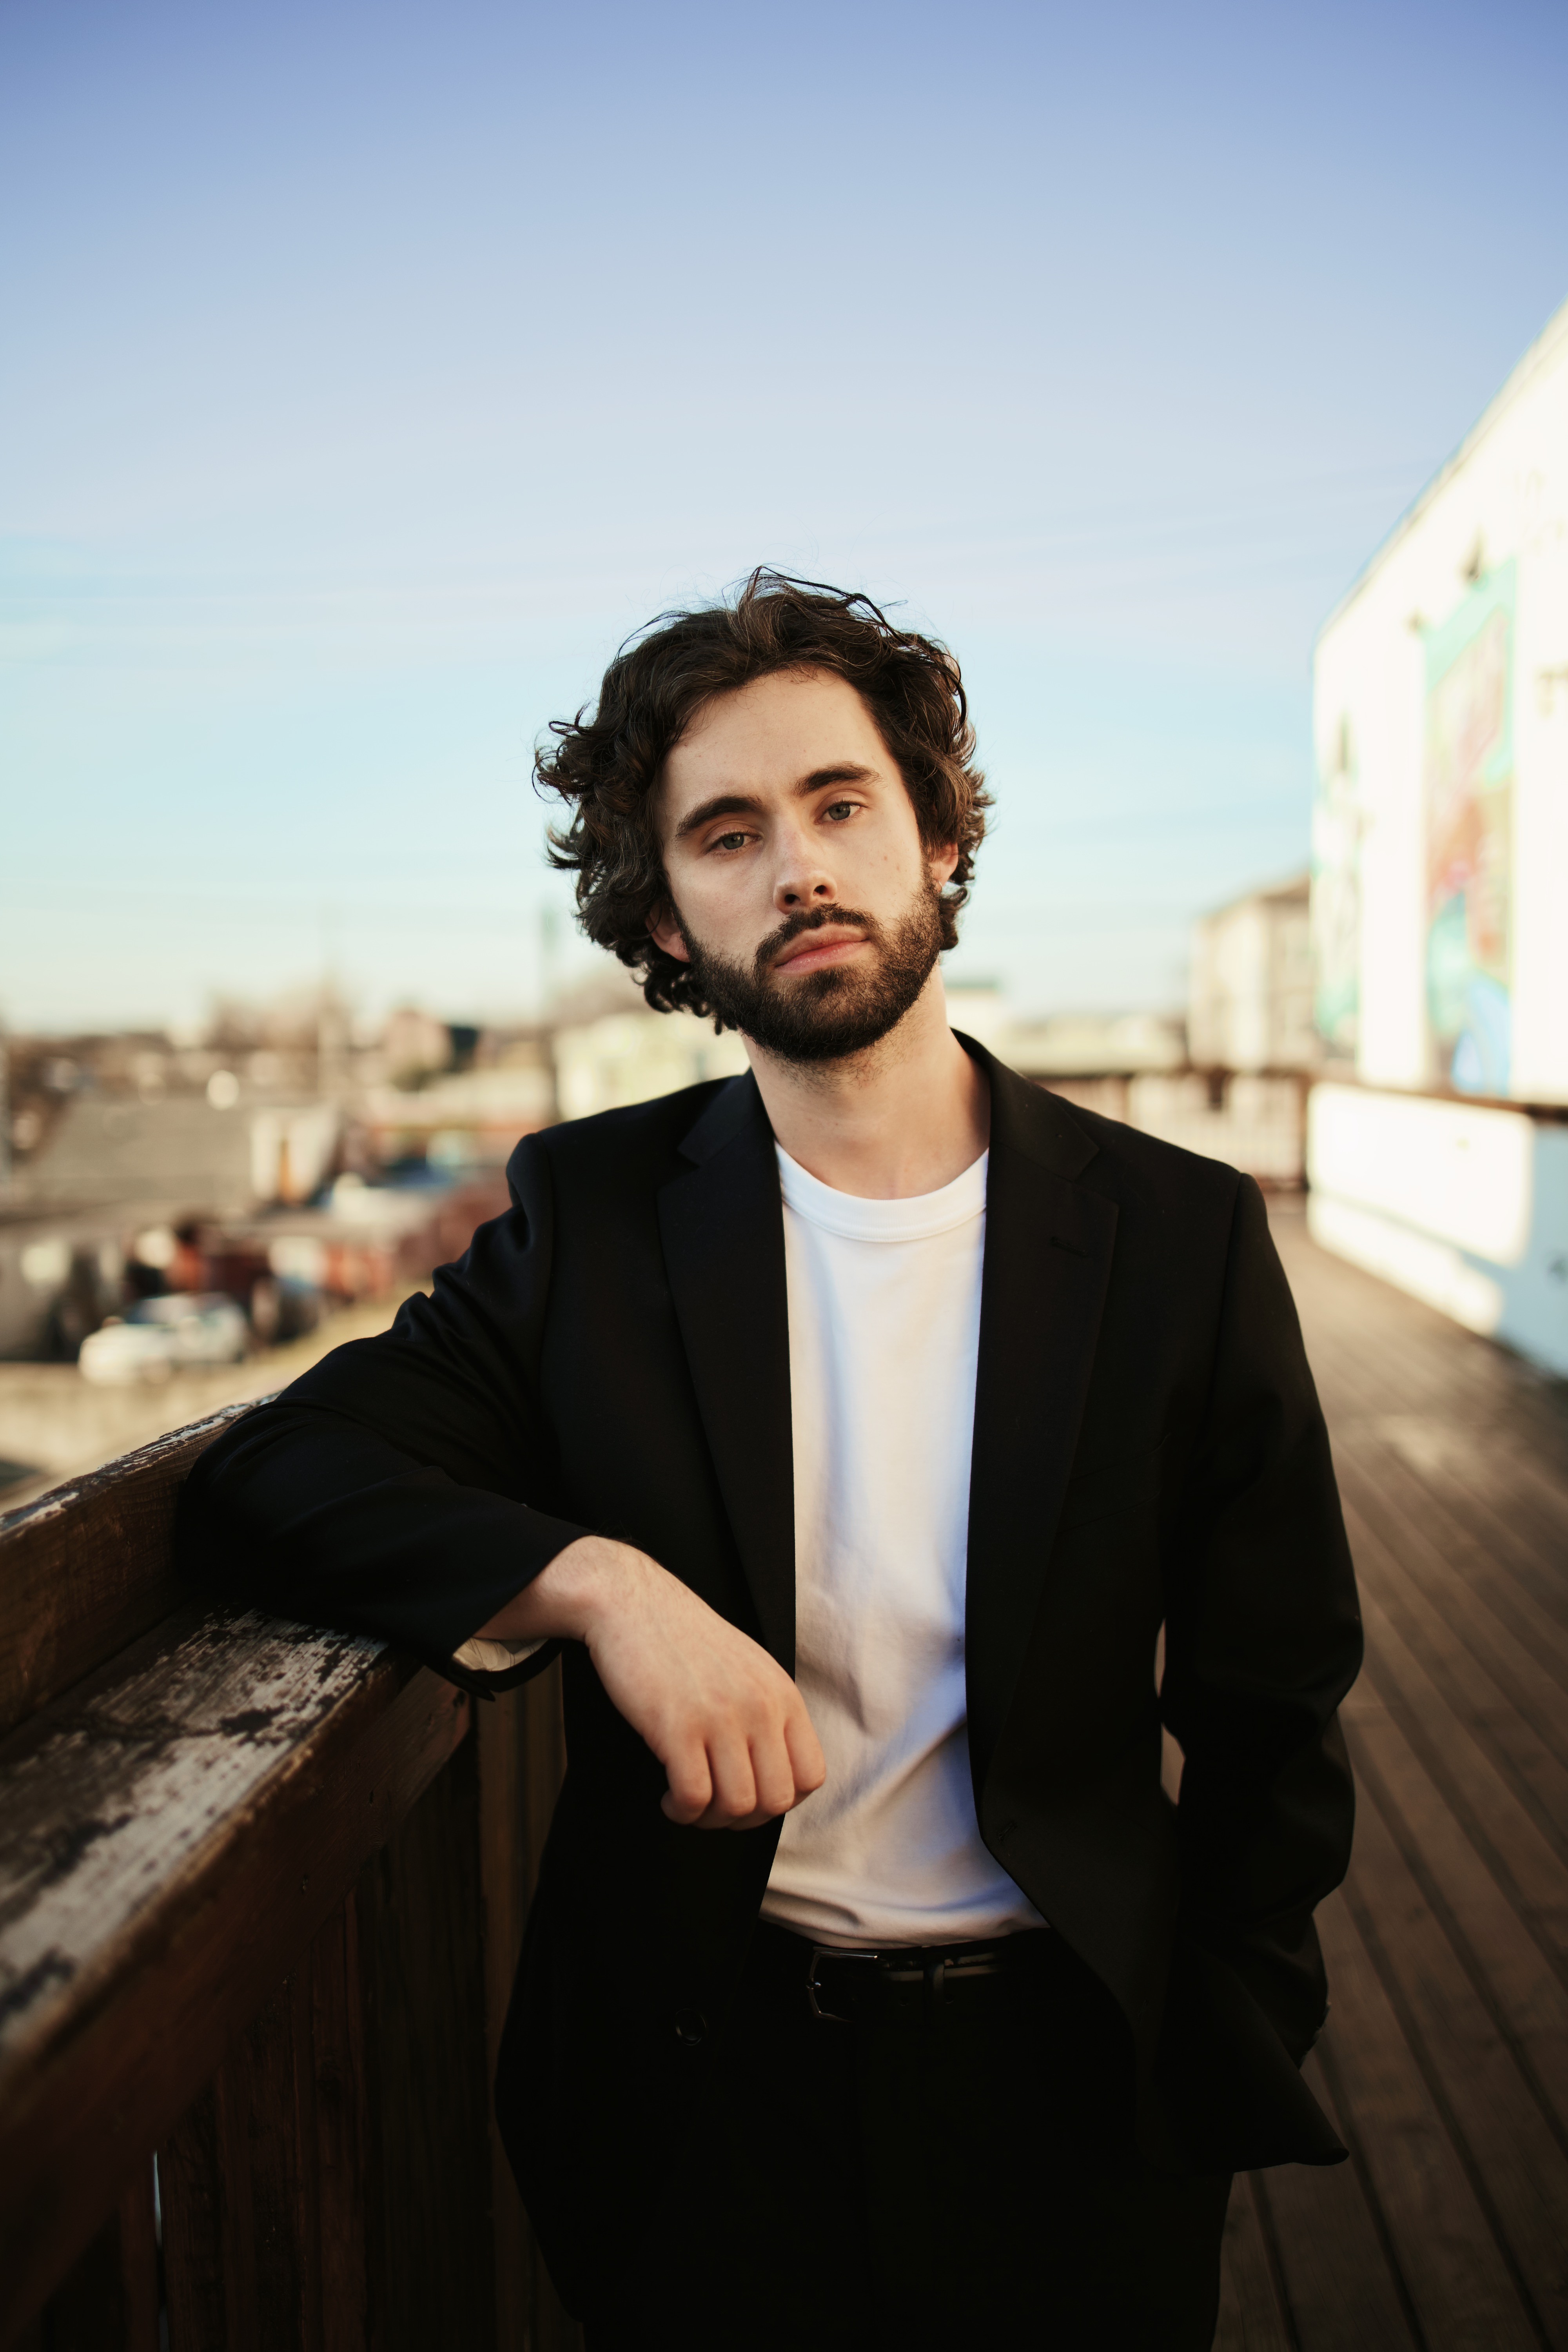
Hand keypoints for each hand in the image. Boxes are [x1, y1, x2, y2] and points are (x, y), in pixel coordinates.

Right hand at [476, 1536, 824, 1828]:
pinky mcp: (677, 1725)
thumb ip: (770, 1715)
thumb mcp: (749, 1670)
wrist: (633, 1603)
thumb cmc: (686, 1641)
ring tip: (688, 1802)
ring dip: (710, 1819)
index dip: (781, 1801)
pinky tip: (669, 1797)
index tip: (748, 1795)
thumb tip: (775, 1777)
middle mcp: (760, 1707)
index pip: (811, 1777)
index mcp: (782, 1694)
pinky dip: (682, 1810)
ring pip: (737, 1806)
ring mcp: (720, 1716)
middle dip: (744, 1819)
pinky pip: (694, 1797)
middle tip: (714, 1807)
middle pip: (776, 1801)